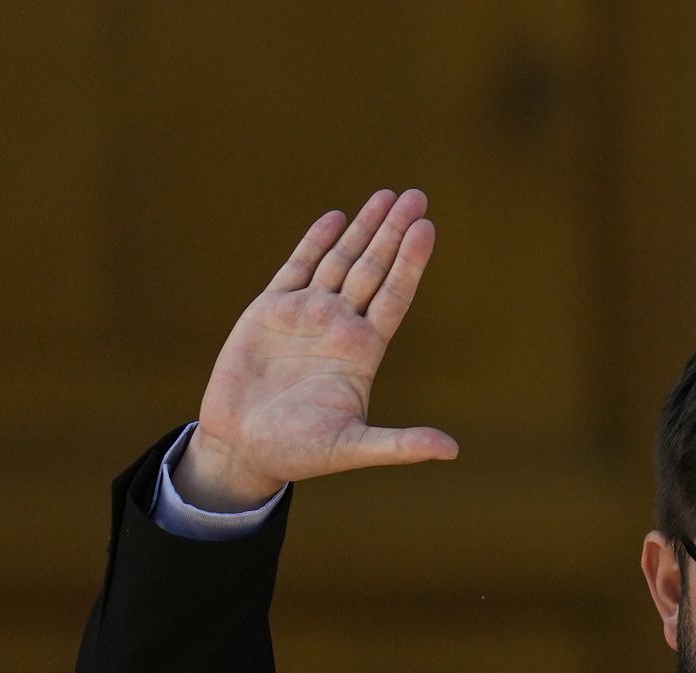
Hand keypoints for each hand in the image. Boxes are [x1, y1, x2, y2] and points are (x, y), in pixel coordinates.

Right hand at [182, 188, 453, 510]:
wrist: (243, 448)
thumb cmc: (299, 453)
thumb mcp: (353, 449)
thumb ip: (401, 446)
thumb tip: (452, 451)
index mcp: (362, 352)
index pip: (394, 297)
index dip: (410, 263)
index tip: (428, 229)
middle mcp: (339, 326)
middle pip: (374, 268)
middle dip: (394, 232)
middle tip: (417, 196)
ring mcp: (306, 315)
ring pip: (341, 260)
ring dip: (363, 228)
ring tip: (387, 196)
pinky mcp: (270, 311)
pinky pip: (298, 267)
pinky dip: (316, 242)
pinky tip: (336, 217)